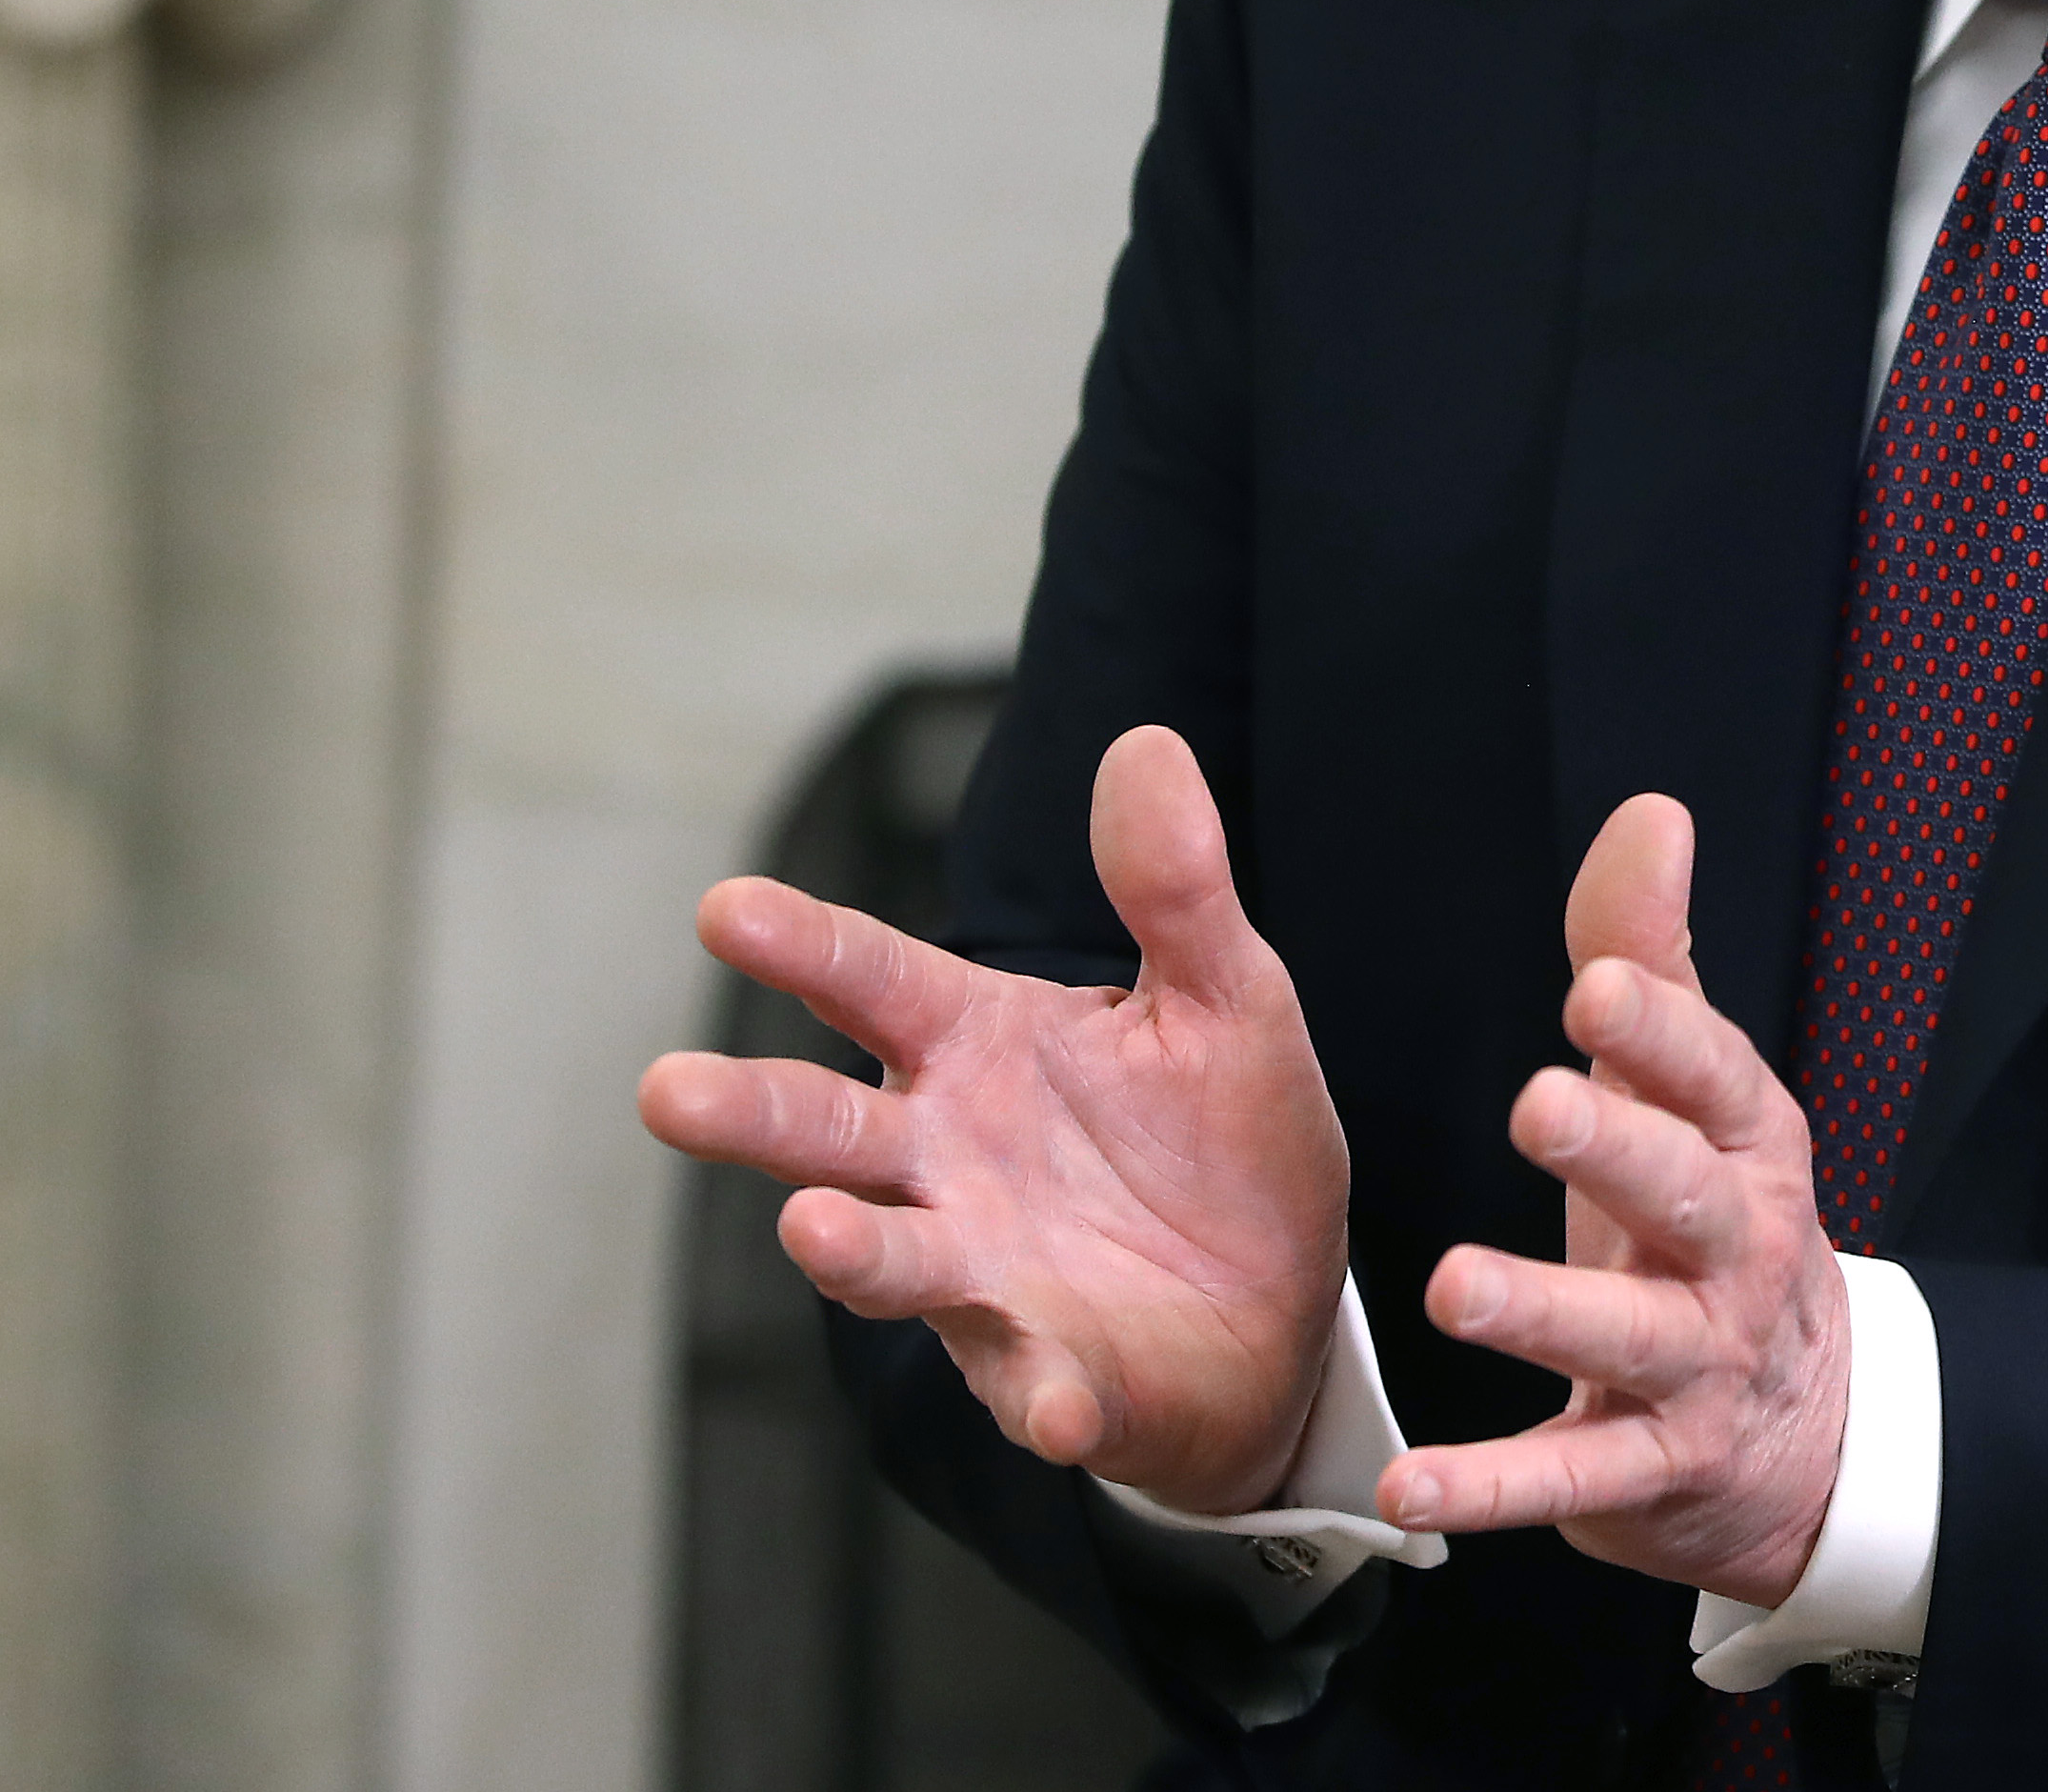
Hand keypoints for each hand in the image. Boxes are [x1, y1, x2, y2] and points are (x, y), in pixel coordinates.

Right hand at [636, 723, 1350, 1516]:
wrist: (1277, 1299)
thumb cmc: (1220, 1136)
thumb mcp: (1225, 995)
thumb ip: (1175, 887)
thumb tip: (1146, 745)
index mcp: (980, 1046)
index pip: (871, 980)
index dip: (801, 944)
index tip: (725, 906)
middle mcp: (950, 1159)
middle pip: (829, 1129)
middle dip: (752, 1111)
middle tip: (669, 1088)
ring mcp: (984, 1272)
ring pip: (893, 1258)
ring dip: (851, 1250)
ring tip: (814, 1230)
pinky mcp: (1051, 1371)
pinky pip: (1033, 1385)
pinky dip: (1036, 1396)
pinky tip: (1053, 1402)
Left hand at [1377, 796, 1850, 1607]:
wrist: (1802, 1430)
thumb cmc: (1711, 1220)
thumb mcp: (1691, 1093)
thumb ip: (1652, 956)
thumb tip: (1651, 813)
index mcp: (1747, 1142)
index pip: (1716, 1075)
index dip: (1662, 1033)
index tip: (1595, 987)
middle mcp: (1737, 1247)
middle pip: (1683, 1193)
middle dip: (1615, 1149)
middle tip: (1534, 1103)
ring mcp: (1702, 1362)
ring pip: (1626, 1334)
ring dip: (1543, 1311)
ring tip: (1453, 1287)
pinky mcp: (1653, 1466)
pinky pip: (1571, 1477)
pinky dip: (1495, 1485)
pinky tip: (1411, 1481)